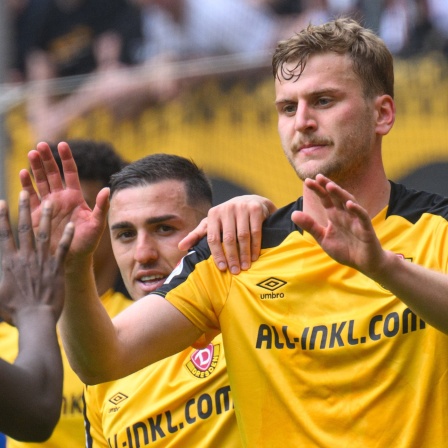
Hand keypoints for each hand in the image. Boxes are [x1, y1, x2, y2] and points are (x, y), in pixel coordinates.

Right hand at [0, 191, 73, 324]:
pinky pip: (63, 249)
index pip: (4, 235)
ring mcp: (41, 262)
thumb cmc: (13, 312)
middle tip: (24, 191)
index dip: (2, 218)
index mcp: (8, 262)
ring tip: (50, 201)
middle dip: (24, 208)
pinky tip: (72, 224)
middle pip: (24, 228)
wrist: (35, 321)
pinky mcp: (57, 268)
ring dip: (47, 217)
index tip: (1, 202)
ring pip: (44, 234)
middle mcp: (24, 258)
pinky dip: (67, 237)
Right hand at [19, 141, 108, 259]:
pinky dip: (26, 185)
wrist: (72, 258)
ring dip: (35, 168)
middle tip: (41, 145)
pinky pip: (30, 196)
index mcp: (75, 196)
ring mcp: (48, 204)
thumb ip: (101, 206)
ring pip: (40, 181)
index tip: (63, 145)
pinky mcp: (37, 214)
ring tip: (31, 153)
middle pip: (52, 173)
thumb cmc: (88, 241)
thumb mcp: (97, 223)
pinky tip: (23, 173)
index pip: (70, 173)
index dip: (66, 159)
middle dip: (47, 159)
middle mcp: (60, 197)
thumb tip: (108, 189)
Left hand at [179, 195, 275, 273]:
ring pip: (243, 236)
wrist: (252, 201)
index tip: (222, 268)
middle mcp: (226, 208)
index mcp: (213, 214)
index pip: (212, 238)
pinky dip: (255, 246)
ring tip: (245, 267)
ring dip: (244, 254)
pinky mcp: (255, 209)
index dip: (217, 254)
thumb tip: (180, 247)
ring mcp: (242, 207)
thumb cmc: (229, 217)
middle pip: (228, 238)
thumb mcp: (212, 223)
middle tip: (235, 271)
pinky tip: (255, 256)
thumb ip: (197, 235)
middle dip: (231, 257)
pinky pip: (255, 231)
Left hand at [292, 174, 384, 275]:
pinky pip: (362, 217)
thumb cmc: (345, 249)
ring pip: (349, 203)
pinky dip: (357, 210)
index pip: (325, 199)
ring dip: (340, 194)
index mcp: (335, 215)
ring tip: (330, 186)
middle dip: (328, 186)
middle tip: (318, 176)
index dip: (318, 190)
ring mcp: (356, 220)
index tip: (308, 180)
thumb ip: (310, 226)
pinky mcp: (366, 229)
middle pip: (337, 197)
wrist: (364, 263)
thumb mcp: (323, 238)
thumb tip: (293, 214)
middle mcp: (345, 215)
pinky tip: (349, 204)